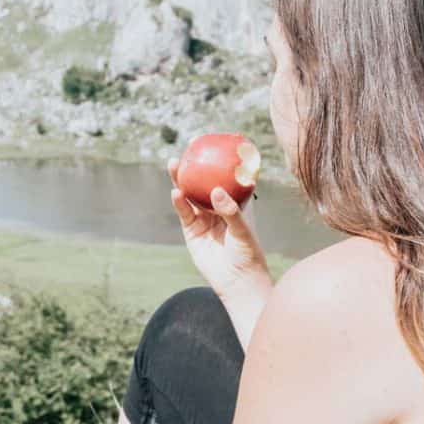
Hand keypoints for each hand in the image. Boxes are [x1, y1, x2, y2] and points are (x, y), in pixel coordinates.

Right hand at [167, 157, 272, 303]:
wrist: (236, 281)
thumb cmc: (248, 254)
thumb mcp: (243, 231)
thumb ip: (231, 211)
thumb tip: (216, 191)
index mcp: (236, 202)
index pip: (228, 176)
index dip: (221, 160)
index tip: (214, 143)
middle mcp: (218, 207)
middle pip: (204, 182)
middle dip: (195, 165)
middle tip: (189, 148)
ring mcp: (204, 218)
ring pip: (190, 194)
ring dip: (182, 179)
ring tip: (174, 164)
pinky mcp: (191, 230)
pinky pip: (184, 212)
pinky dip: (179, 201)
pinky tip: (176, 191)